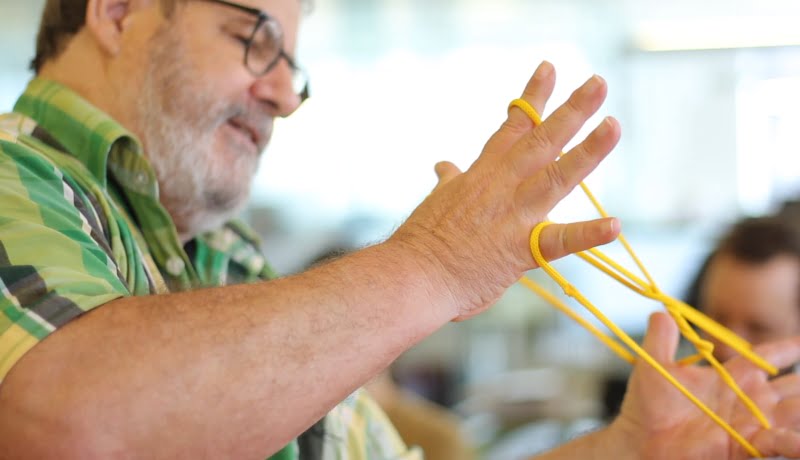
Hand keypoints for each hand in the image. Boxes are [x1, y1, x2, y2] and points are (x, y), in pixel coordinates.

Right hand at [389, 61, 621, 320]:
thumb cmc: (421, 242)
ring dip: (587, 151)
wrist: (412, 274)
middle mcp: (500, 186)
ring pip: (556, 177)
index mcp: (482, 173)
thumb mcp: (436, 201)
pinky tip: (614, 225)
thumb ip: (449, 181)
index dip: (533, 98)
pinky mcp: (519, 249)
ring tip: (613, 126)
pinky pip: (559, 241)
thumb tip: (443, 165)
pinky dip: (587, 234)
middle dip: (572, 111)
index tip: (550, 68)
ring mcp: (512, 215)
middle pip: (541, 140)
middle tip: (598, 84)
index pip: (513, 127)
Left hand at [616, 312, 799, 458]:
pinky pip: (784, 444)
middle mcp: (750, 399)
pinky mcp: (750, 447)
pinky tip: (798, 442)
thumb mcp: (654, 366)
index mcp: (732, 375)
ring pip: (797, 412)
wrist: (641, 442)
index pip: (770, 356)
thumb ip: (661, 338)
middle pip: (795, 385)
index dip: (790, 346)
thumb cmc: (647, 406)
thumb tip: (661, 311)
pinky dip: (796, 443)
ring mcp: (753, 424)